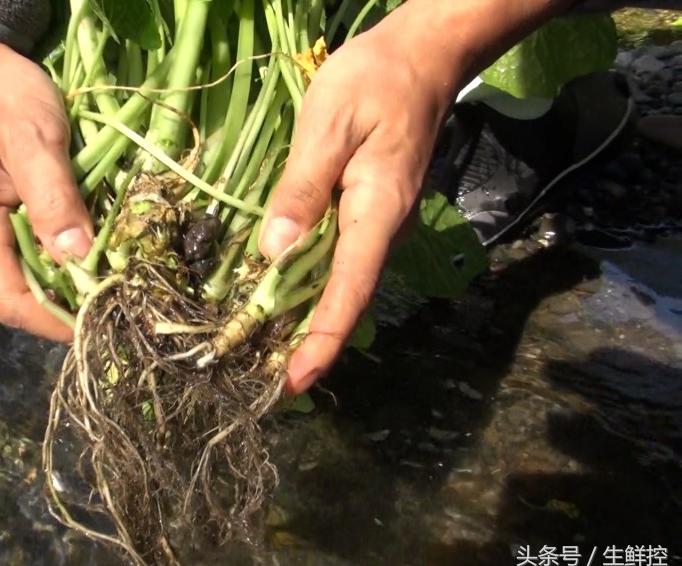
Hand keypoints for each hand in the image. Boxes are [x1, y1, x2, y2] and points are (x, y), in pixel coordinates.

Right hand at [0, 30, 92, 341]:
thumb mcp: (32, 140)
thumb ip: (54, 199)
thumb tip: (80, 259)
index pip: (10, 301)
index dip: (53, 322)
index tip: (101, 323)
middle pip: (23, 292)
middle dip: (69, 304)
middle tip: (120, 300)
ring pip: (32, 270)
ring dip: (71, 278)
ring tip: (116, 278)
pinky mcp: (4, 208)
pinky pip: (36, 244)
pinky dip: (67, 251)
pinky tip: (98, 246)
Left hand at [258, 10, 464, 394]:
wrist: (420, 57)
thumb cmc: (374, 81)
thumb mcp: (328, 123)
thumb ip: (302, 187)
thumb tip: (274, 251)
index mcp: (376, 213)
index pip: (348, 290)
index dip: (322, 340)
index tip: (296, 382)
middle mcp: (382, 230)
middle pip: (345, 300)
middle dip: (310, 345)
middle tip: (266, 386)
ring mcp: (377, 224)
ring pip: (340, 285)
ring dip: (307, 322)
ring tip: (265, 356)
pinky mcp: (366, 213)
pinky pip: (337, 262)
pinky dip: (309, 288)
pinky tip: (279, 300)